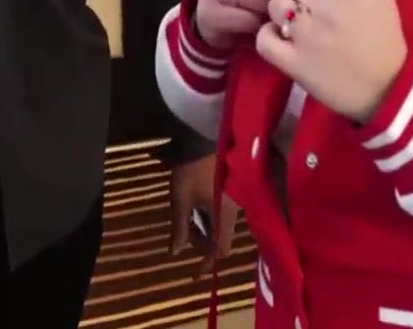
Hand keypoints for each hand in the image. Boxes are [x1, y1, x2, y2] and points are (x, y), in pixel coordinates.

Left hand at [167, 155, 239, 275]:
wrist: (204, 138)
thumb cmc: (191, 170)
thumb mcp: (180, 199)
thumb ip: (179, 227)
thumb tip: (176, 252)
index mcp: (224, 215)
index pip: (220, 249)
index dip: (208, 263)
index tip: (196, 273)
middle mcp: (235, 210)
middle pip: (221, 238)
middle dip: (202, 243)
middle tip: (183, 238)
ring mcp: (236, 200)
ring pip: (222, 225)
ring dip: (205, 229)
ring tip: (187, 222)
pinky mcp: (233, 191)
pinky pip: (223, 213)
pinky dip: (210, 218)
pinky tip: (197, 210)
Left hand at [256, 0, 406, 121]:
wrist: (385, 89)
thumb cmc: (384, 37)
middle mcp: (330, 9)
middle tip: (313, 4)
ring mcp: (309, 38)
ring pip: (276, 5)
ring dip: (283, 12)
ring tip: (297, 23)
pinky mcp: (294, 64)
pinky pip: (264, 38)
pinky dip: (269, 37)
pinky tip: (283, 40)